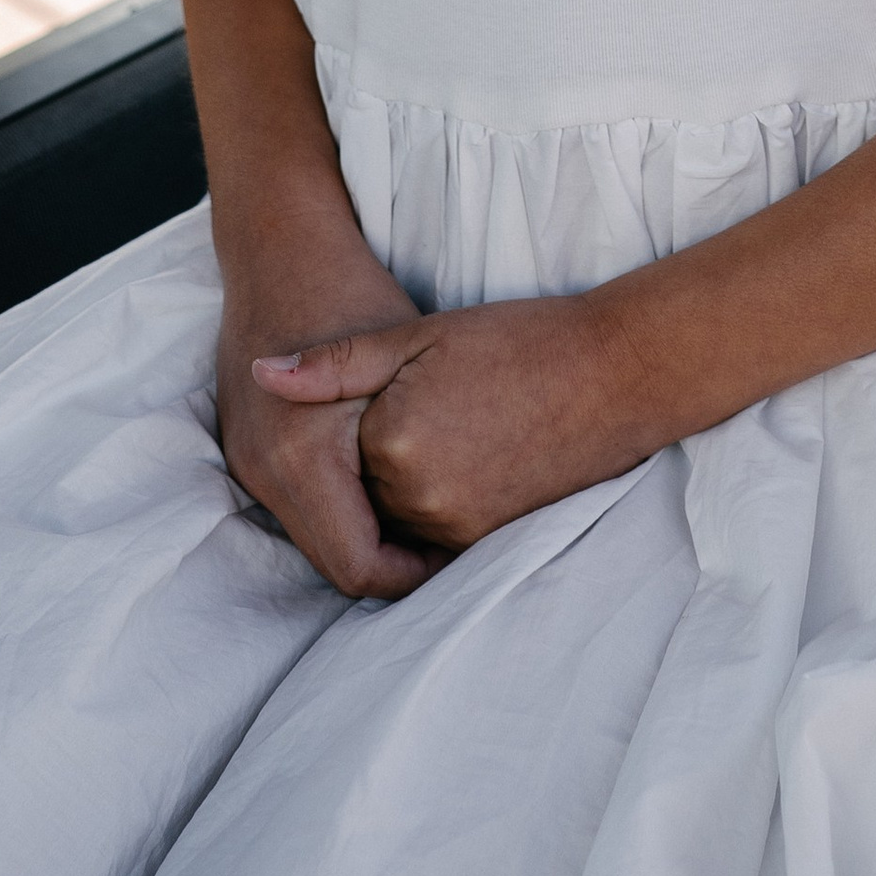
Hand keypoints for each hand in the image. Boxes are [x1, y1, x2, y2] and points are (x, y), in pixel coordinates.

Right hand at [216, 252, 447, 602]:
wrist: (279, 243)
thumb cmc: (352, 293)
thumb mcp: (394, 365)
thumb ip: (412, 453)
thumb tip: (436, 528)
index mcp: (298, 457)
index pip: (359, 567)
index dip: (413, 574)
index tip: (455, 549)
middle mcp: (260, 470)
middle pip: (333, 563)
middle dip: (391, 561)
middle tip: (444, 538)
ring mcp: (245, 461)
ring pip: (314, 539)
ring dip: (364, 536)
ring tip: (417, 508)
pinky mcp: (243, 448)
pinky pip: (296, 507)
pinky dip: (339, 509)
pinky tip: (378, 481)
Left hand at [252, 289, 645, 555]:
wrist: (614, 374)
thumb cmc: (515, 340)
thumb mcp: (416, 336)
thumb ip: (333, 363)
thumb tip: (261, 374)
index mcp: (393, 445)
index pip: (332, 448)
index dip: (343, 418)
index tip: (369, 388)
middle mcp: (421, 501)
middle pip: (359, 490)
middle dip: (364, 457)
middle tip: (405, 402)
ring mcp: (460, 528)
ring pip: (394, 515)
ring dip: (396, 481)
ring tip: (437, 421)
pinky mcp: (490, 539)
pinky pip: (434, 532)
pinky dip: (432, 497)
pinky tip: (461, 446)